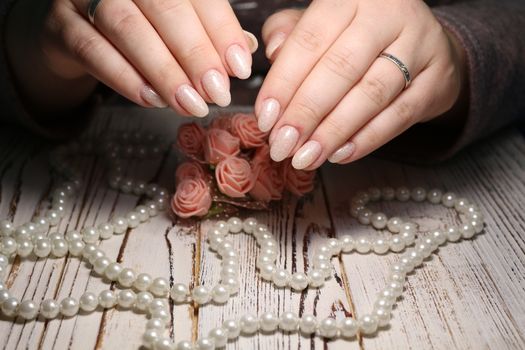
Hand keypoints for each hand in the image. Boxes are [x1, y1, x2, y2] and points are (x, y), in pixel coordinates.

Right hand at [14, 0, 256, 116]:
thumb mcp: (175, 25)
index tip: (240, 67)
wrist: (77, 33)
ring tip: (191, 103)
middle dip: (196, 53)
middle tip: (218, 92)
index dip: (221, 30)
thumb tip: (245, 52)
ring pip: (127, 27)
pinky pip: (92, 50)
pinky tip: (153, 100)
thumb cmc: (140, 28)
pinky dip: (126, 78)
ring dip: (164, 70)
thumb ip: (208, 32)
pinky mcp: (59, 25)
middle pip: (164, 6)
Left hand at [255, 1, 466, 169]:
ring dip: (333, 131)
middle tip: (282, 145)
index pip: (310, 40)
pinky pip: (399, 116)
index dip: (284, 82)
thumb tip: (273, 53)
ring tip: (306, 157)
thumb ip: (291, 34)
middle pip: (340, 68)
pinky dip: (367, 139)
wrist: (424, 43)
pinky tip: (340, 155)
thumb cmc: (359, 37)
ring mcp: (419, 45)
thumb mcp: (322, 25)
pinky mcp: (437, 80)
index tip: (265, 118)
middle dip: (306, 112)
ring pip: (370, 94)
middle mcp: (388, 14)